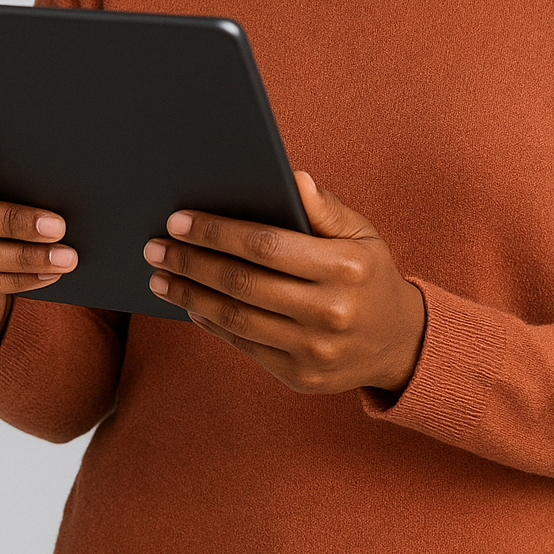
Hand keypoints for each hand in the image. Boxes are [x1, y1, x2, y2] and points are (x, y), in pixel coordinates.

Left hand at [142, 172, 424, 394]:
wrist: (398, 342)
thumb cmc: (369, 274)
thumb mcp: (360, 234)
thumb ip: (325, 208)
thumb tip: (293, 176)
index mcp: (345, 268)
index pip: (267, 245)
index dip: (218, 232)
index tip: (179, 220)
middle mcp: (330, 312)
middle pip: (243, 283)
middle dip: (192, 262)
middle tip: (155, 246)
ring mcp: (314, 350)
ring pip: (237, 319)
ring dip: (190, 295)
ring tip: (160, 275)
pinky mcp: (300, 377)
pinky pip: (244, 346)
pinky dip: (211, 323)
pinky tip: (190, 302)